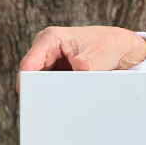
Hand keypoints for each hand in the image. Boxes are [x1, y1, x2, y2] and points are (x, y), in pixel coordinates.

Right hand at [16, 26, 145, 90]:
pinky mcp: (56, 67)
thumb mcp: (98, 55)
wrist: (119, 47)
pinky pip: (49, 81)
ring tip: (56, 102)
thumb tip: (78, 70)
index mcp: (51, 38)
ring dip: (46, 90)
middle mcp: (46, 47)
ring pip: (40, 79)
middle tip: (45, 105)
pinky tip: (63, 98)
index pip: (29, 63)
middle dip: (37, 88)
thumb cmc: (108, 45)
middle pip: (32, 73)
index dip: (26, 82)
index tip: (31, 98)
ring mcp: (50, 57)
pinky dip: (54, 89)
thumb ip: (86, 63)